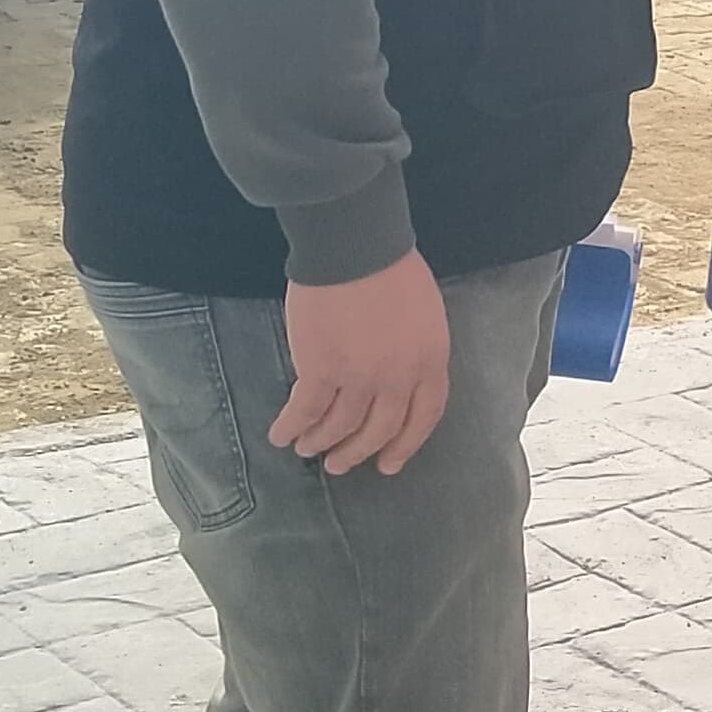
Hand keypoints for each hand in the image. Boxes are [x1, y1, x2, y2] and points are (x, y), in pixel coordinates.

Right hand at [270, 251, 451, 476]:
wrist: (355, 246)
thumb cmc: (391, 267)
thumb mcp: (425, 314)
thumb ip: (415, 350)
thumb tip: (396, 378)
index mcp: (431, 360)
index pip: (424, 416)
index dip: (406, 444)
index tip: (389, 464)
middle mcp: (399, 377)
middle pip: (380, 429)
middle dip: (358, 452)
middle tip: (340, 465)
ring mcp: (361, 377)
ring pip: (341, 427)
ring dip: (322, 443)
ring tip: (308, 449)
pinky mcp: (321, 370)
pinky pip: (306, 411)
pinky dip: (292, 427)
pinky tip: (281, 434)